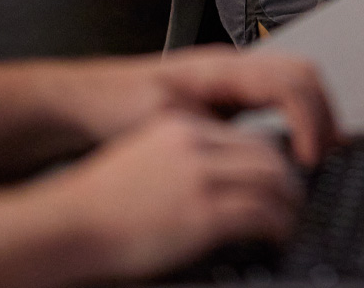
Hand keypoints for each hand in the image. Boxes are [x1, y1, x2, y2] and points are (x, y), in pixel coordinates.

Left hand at [39, 47, 340, 168]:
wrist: (89, 99)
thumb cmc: (116, 104)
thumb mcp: (163, 123)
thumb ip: (209, 132)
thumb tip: (250, 154)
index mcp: (222, 67)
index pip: (289, 83)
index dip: (310, 121)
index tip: (308, 159)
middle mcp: (234, 65)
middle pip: (305, 74)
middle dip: (326, 114)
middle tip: (329, 157)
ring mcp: (234, 78)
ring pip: (297, 82)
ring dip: (318, 115)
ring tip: (323, 154)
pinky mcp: (230, 95)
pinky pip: (281, 97)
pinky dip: (301, 118)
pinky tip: (298, 145)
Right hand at [57, 113, 303, 279]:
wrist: (68, 225)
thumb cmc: (98, 204)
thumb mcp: (144, 162)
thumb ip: (181, 161)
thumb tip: (217, 177)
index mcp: (180, 129)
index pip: (245, 137)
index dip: (271, 158)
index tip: (281, 175)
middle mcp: (194, 146)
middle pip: (266, 155)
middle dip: (288, 179)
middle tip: (295, 199)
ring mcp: (200, 179)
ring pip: (272, 180)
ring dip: (289, 203)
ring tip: (290, 219)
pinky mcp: (203, 213)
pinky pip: (261, 213)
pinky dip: (278, 224)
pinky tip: (278, 234)